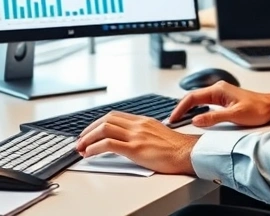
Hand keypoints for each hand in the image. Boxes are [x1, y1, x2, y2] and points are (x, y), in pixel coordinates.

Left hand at [75, 111, 199, 174]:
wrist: (189, 154)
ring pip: (104, 129)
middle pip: (106, 119)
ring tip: (81, 148)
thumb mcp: (157, 134)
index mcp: (142, 121)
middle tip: (80, 140)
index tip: (90, 132)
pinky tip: (90, 153)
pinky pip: (109, 144)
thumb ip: (143, 133)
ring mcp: (136, 136)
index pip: (114, 116)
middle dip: (89, 129)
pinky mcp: (135, 149)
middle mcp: (138, 125)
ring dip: (88, 138)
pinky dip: (95, 147)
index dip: (98, 123)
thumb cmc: (177, 149)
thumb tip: (129, 140)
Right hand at [169, 81, 269, 127]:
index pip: (192, 97)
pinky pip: (205, 103)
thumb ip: (214, 118)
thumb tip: (196, 121)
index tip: (174, 119)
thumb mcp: (234, 115)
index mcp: (218, 90)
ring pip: (198, 100)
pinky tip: (194, 117)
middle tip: (173, 121)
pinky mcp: (223, 99)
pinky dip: (196, 109)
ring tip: (180, 119)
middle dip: (181, 108)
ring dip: (188, 109)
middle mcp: (217, 89)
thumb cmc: (257, 109)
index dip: (181, 108)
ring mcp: (220, 94)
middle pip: (193, 98)